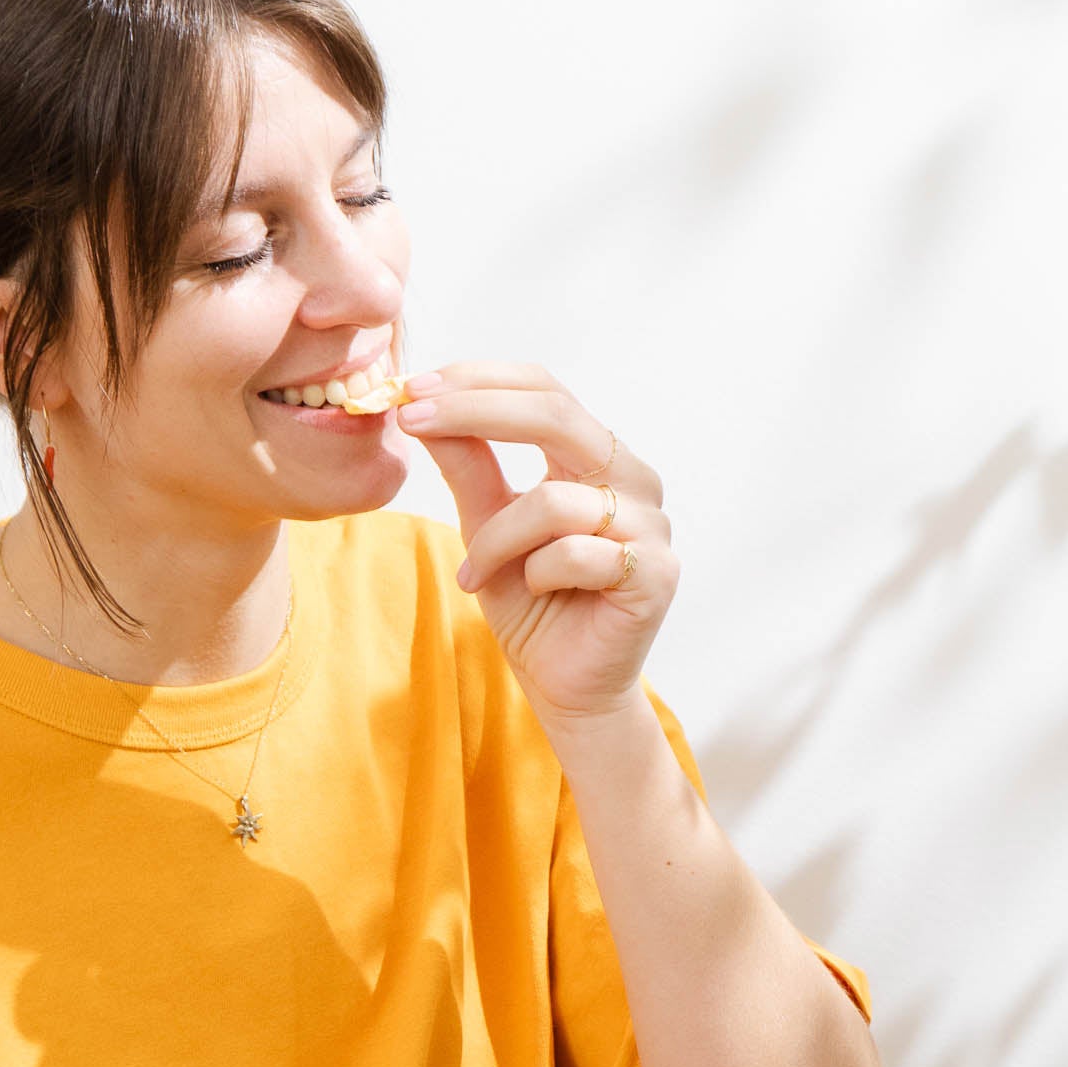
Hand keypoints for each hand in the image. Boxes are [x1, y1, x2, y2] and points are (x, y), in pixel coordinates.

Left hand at [397, 364, 676, 728]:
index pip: (545, 389)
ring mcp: (651, 527)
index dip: (480, 380)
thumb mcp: (485, 524)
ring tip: (475, 572)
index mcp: (598, 458)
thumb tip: (421, 402)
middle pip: (557, 416)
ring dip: (496, 537)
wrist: (566, 686)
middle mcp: (633, 480)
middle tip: (414, 419)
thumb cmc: (533, 604)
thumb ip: (469, 466)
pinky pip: (575, 554)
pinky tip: (532, 592)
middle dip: (476, 411)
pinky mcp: (655, 574)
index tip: (412, 388)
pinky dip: (535, 573)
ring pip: (554, 501)